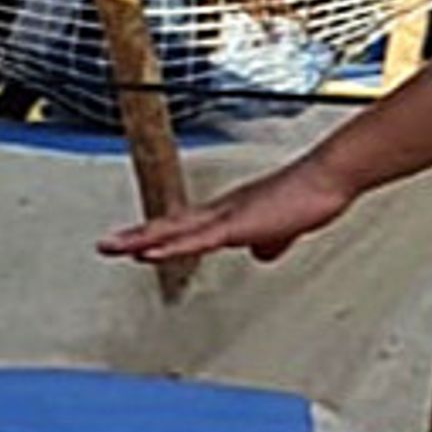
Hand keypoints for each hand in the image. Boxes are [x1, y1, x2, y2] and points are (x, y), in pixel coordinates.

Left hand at [101, 151, 353, 267]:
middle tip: (105, 246)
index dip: (159, 234)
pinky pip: (196, 239)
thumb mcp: (287, 228)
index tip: (134, 242)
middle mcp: (221, 210)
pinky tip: (150, 253)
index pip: (185, 225)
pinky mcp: (236, 224)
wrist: (326, 177)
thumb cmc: (311, 195)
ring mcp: (226, 216)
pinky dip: (170, 246)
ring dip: (142, 240)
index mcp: (231, 212)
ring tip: (113, 248)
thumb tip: (261, 254)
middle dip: (136, 236)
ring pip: (175, 231)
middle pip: (170, 225)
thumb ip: (271, 241)